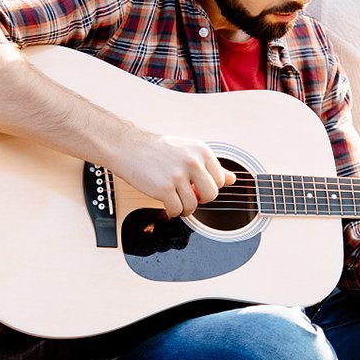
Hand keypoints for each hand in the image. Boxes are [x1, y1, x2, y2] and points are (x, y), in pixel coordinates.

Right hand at [110, 130, 235, 217]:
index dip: (208, 187)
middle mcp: (192, 161)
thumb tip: (232, 179)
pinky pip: (177, 210)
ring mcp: (178, 175)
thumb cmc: (156, 150)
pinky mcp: (164, 188)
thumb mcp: (187, 150)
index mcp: (201, 150)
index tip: (196, 186)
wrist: (128, 147)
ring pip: (193, 205)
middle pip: (211, 195)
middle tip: (188, 195)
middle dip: (200, 199)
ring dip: (184, 208)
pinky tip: (166, 204)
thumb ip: (210, 165)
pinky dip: (172, 212)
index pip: (220, 180)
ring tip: (175, 200)